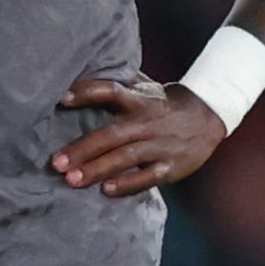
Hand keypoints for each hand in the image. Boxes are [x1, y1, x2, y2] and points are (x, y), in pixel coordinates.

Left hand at [51, 74, 225, 196]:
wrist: (208, 116)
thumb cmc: (162, 103)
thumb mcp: (143, 87)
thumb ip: (116, 84)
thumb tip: (78, 74)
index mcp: (138, 100)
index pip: (110, 91)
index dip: (86, 93)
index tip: (62, 99)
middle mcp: (146, 122)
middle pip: (111, 134)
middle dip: (82, 149)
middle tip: (56, 163)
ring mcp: (159, 145)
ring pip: (125, 157)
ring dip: (97, 169)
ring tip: (71, 180)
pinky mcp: (171, 166)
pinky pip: (148, 177)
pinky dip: (127, 184)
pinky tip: (106, 191)